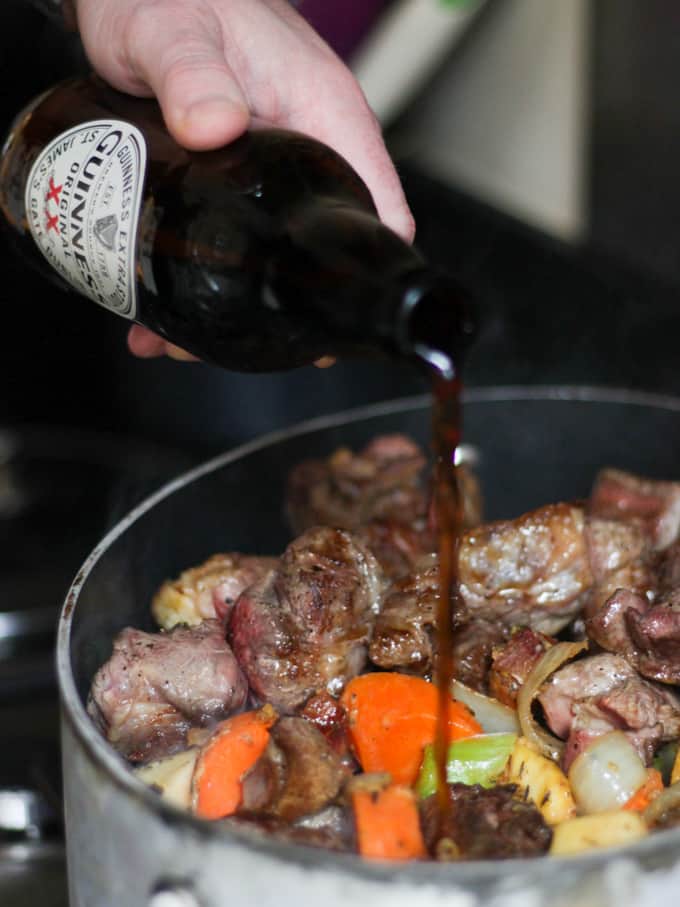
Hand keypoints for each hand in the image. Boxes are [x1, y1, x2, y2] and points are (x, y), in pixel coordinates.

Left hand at [73, 0, 414, 362]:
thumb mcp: (170, 30)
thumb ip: (191, 73)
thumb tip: (215, 124)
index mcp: (326, 115)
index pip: (380, 208)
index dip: (367, 269)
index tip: (333, 319)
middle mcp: (312, 147)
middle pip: (327, 243)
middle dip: (284, 303)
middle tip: (231, 340)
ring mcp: (277, 167)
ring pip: (280, 250)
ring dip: (236, 300)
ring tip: (178, 340)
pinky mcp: (243, 177)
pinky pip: (243, 237)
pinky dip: (206, 278)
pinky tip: (160, 311)